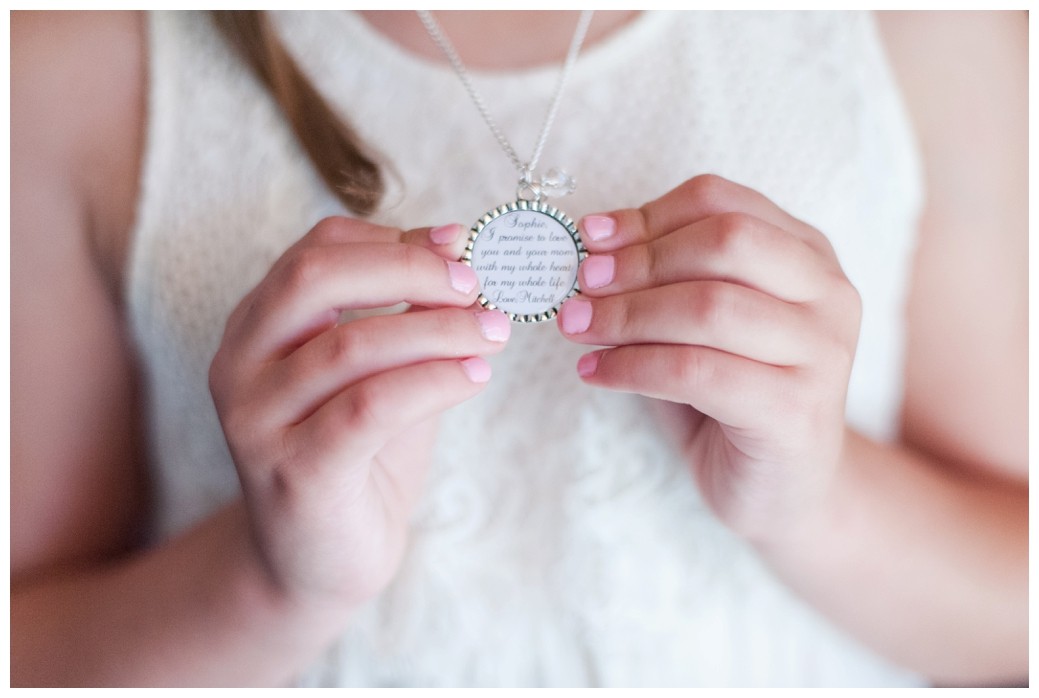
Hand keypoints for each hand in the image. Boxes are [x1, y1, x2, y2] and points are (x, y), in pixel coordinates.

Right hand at [209, 217, 510, 608]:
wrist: (318, 563)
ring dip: (438, 330)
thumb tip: (455, 248)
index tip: (458, 246)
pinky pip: (371, 407)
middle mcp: (239, 365)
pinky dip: (434, 381)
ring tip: (493, 333)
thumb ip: (404, 314)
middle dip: (408, 269)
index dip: (392, 238)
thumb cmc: (355, 458)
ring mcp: (257, 420)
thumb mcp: (378, 372)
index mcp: (255, 327)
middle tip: (474, 285)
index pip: (316, 250)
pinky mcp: (294, 472)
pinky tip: (475, 378)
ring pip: (352, 346)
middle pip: (315, 279)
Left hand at [557, 175, 860, 541]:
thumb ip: (665, 280)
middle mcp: (828, 294)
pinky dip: (632, 367)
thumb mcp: (699, 325)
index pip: (724, 201)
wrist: (785, 492)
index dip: (649, 215)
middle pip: (724, 241)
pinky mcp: (796, 410)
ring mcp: (822, 352)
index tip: (591, 238)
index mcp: (807, 255)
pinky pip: (696, 372)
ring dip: (627, 314)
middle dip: (639, 261)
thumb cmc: (732, 397)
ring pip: (709, 307)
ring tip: (576, 328)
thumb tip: (592, 244)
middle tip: (581, 286)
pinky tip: (595, 373)